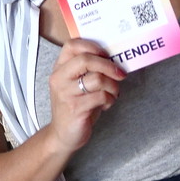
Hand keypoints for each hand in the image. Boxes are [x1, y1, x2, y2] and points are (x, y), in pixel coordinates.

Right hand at [44, 38, 123, 154]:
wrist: (63, 135)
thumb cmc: (74, 106)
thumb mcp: (76, 84)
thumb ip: (88, 70)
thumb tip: (114, 58)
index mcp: (59, 68)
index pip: (72, 45)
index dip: (92, 46)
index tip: (106, 54)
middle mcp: (59, 78)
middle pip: (86, 59)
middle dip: (108, 65)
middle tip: (120, 73)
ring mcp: (66, 94)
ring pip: (97, 79)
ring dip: (112, 86)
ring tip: (112, 93)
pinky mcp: (75, 108)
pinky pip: (101, 96)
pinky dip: (110, 99)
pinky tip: (106, 104)